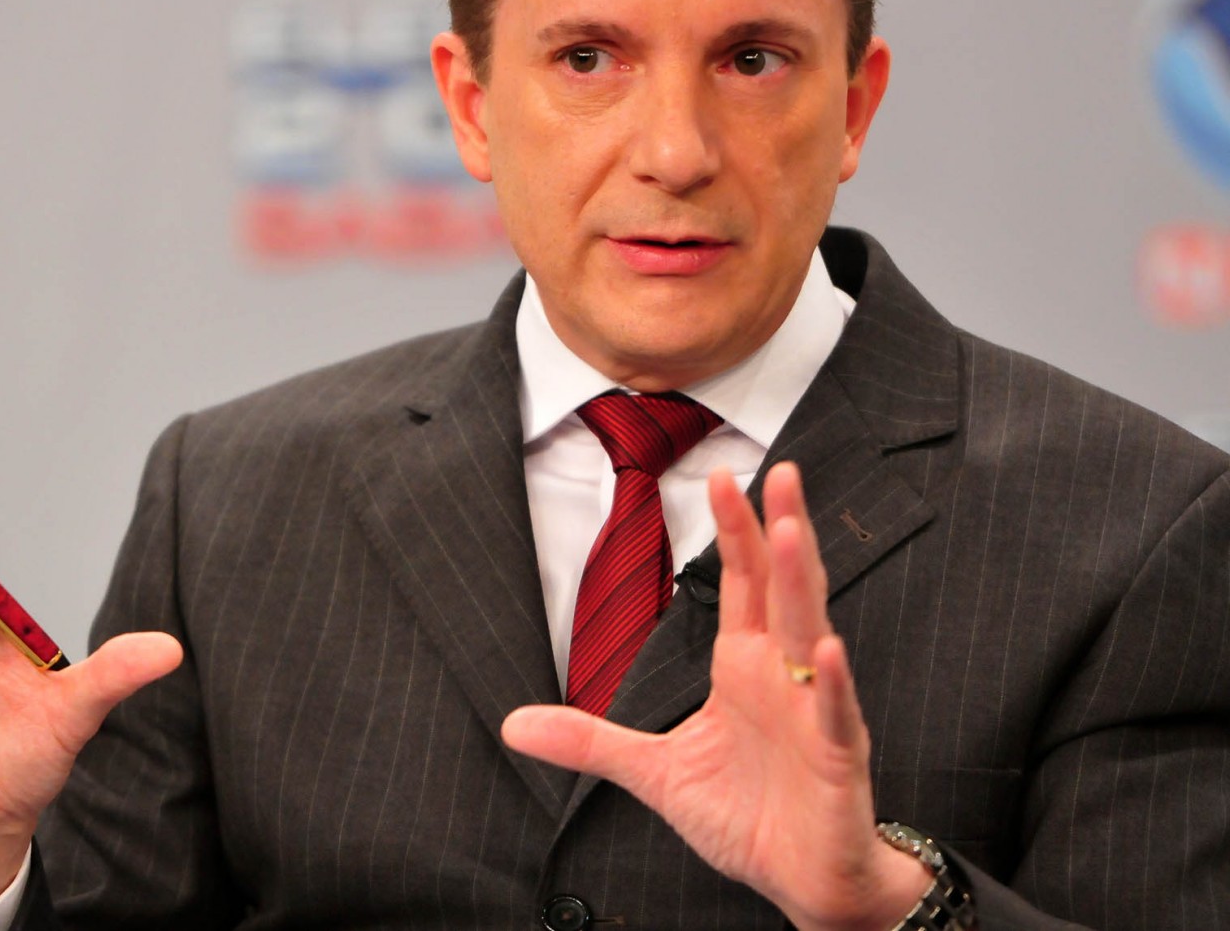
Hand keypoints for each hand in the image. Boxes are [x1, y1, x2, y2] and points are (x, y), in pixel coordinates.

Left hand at [500, 462, 928, 930]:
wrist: (804, 882)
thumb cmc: (747, 816)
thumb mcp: (653, 773)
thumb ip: (590, 741)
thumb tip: (513, 726)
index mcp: (745, 668)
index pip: (742, 584)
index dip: (735, 531)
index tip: (721, 474)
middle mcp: (784, 678)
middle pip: (782, 588)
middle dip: (779, 528)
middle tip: (779, 469)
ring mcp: (816, 713)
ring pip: (812, 634)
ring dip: (803, 582)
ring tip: (794, 529)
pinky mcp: (838, 760)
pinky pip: (836, 715)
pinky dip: (833, 684)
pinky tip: (828, 649)